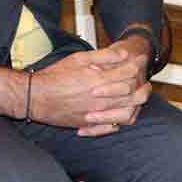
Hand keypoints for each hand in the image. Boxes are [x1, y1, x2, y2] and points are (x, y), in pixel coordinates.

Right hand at [30, 48, 150, 135]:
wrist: (35, 97)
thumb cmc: (55, 75)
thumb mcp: (78, 58)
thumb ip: (103, 56)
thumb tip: (125, 54)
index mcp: (99, 81)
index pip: (128, 73)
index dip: (137, 65)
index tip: (140, 60)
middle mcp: (101, 100)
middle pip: (133, 94)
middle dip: (143, 85)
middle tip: (146, 80)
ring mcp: (96, 114)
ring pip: (127, 113)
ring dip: (137, 104)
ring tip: (139, 97)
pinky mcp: (89, 124)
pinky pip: (113, 127)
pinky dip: (122, 121)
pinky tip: (123, 113)